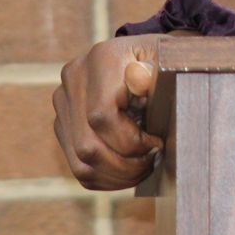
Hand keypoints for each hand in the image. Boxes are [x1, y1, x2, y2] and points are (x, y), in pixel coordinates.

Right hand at [53, 36, 163, 189]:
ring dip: (115, 176)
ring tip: (143, 169)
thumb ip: (158, 71)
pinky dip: (105, 177)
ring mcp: (64, 102)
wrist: (148, 57)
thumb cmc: (165, 62)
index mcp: (102, 58)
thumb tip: (139, 78)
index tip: (157, 143)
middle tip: (152, 162)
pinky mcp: (64, 122)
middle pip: (87, 145)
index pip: (102, 117)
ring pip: (80, 161)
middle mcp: (75, 78)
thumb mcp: (170, 60)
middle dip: (125, 165)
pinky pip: (78, 165)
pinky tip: (128, 172)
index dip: (132, 141)